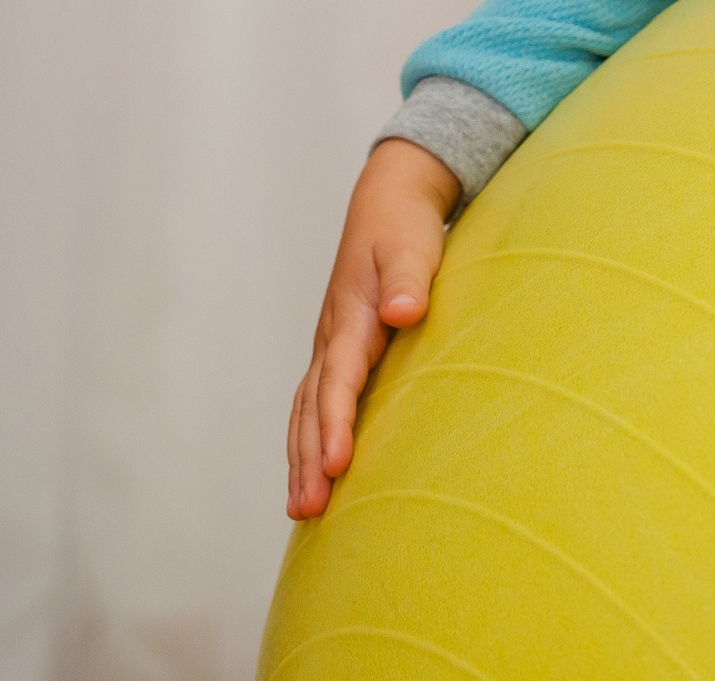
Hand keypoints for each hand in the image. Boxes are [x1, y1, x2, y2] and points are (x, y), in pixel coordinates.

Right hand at [286, 138, 460, 518]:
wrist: (387, 205)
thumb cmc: (405, 229)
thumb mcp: (413, 246)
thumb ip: (410, 279)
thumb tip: (404, 312)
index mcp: (351, 320)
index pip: (338, 381)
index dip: (337, 424)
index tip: (337, 465)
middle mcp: (332, 339)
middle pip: (313, 408)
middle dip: (308, 459)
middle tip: (308, 509)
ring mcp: (329, 349)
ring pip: (307, 412)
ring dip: (302, 459)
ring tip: (301, 509)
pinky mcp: (337, 354)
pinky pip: (314, 405)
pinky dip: (307, 440)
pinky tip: (312, 475)